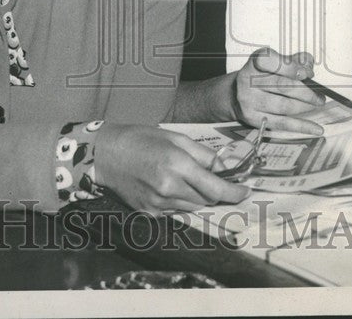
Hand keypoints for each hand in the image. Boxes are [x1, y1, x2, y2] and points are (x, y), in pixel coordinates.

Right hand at [92, 124, 249, 214]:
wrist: (105, 154)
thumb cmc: (141, 139)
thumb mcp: (176, 138)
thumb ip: (204, 155)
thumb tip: (226, 169)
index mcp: (177, 165)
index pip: (216, 188)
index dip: (235, 192)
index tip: (246, 191)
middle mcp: (169, 188)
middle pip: (207, 199)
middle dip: (214, 190)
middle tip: (210, 176)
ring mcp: (158, 204)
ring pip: (193, 207)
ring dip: (197, 195)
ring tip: (183, 177)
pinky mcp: (149, 213)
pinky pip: (177, 211)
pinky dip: (180, 201)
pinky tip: (168, 185)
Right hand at [232, 48, 324, 134]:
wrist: (237, 94)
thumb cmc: (261, 76)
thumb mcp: (275, 62)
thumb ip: (295, 60)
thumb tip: (308, 65)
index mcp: (255, 63)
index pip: (269, 61)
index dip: (289, 67)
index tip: (306, 73)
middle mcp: (248, 80)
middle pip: (281, 85)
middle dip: (306, 91)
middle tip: (319, 94)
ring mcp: (250, 101)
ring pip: (284, 105)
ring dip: (305, 105)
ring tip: (317, 103)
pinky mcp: (254, 118)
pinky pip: (282, 123)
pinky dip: (302, 126)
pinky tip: (316, 128)